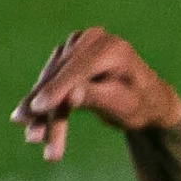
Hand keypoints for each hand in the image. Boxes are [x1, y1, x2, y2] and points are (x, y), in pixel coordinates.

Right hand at [11, 27, 180, 161]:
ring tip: (32, 139)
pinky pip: (50, 84)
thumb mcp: (124, 105)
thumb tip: (70, 97)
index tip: (38, 108)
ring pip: (51, 83)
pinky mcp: (66, 57)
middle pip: (60, 78)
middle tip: (32, 138)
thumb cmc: (142, 104)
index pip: (77, 69)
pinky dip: (43, 106)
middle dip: (46, 110)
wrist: (148, 100)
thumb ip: (97, 98)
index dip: (56, 89)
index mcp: (111, 48)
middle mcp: (91, 40)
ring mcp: (76, 46)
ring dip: (40, 113)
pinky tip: (32, 125)